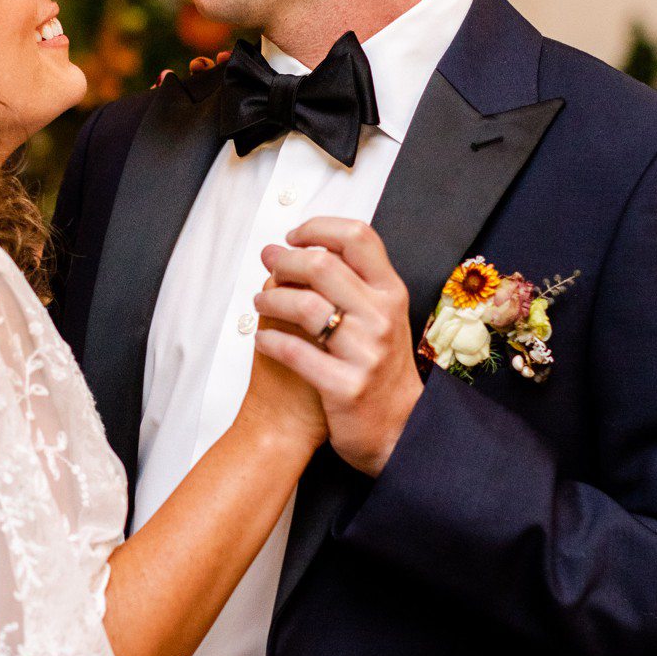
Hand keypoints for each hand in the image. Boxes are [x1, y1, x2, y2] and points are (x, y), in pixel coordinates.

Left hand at [254, 218, 420, 474]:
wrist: (397, 427)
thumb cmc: (378, 363)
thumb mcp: (380, 314)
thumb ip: (353, 280)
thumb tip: (302, 246)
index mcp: (391, 292)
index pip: (358, 236)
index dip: (318, 228)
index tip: (293, 237)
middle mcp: (382, 317)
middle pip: (323, 264)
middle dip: (285, 260)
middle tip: (268, 264)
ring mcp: (366, 352)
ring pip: (305, 306)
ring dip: (271, 298)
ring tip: (260, 301)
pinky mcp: (345, 386)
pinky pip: (296, 353)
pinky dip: (270, 341)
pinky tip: (262, 339)